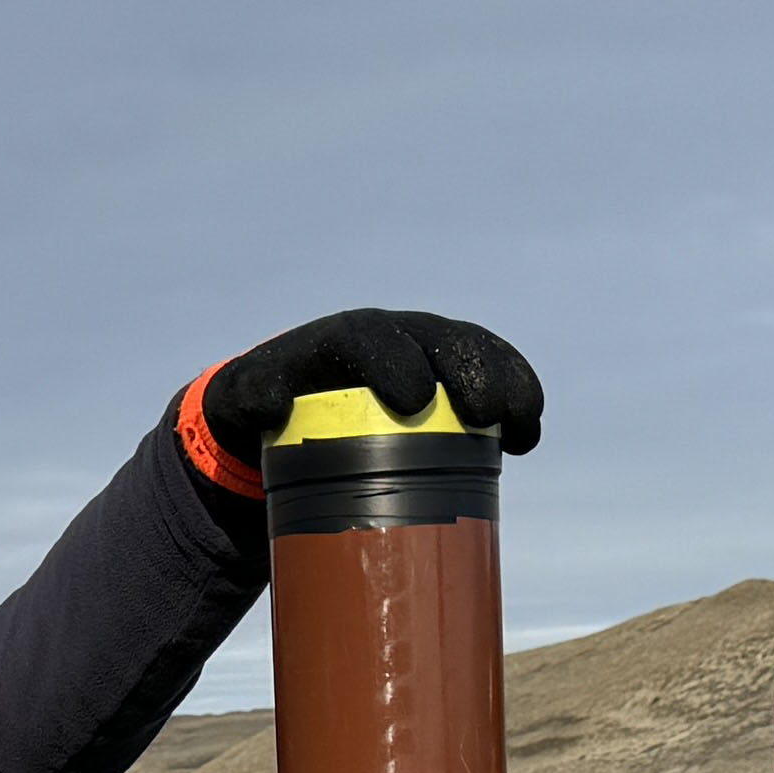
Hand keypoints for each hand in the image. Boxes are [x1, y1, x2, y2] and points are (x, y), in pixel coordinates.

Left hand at [194, 307, 546, 469]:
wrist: (293, 402)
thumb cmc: (266, 404)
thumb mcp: (245, 401)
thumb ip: (251, 397)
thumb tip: (271, 405)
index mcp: (344, 339)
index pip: (373, 339)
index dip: (396, 362)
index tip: (413, 401)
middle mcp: (393, 336)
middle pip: (438, 340)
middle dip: (466, 370)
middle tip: (484, 414)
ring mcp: (428, 353)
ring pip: (475, 353)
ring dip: (505, 382)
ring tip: (521, 422)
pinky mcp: (452, 378)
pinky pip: (493, 375)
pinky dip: (514, 398)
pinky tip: (527, 436)